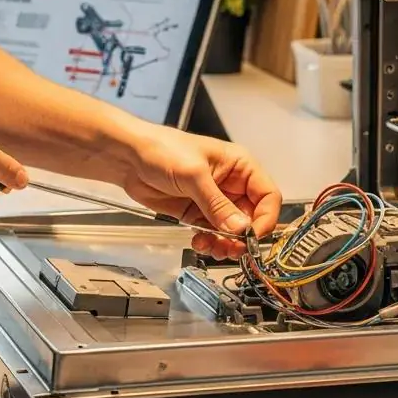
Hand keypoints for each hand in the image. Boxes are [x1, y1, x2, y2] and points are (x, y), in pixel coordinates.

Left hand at [120, 128, 281, 259]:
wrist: (130, 158)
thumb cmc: (161, 149)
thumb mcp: (193, 175)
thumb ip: (217, 204)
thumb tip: (240, 228)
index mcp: (240, 166)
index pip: (268, 196)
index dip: (264, 219)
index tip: (252, 236)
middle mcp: (232, 185)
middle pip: (252, 218)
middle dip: (243, 237)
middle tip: (231, 248)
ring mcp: (215, 201)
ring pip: (233, 231)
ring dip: (226, 244)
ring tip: (213, 247)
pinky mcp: (198, 213)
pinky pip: (214, 234)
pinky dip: (210, 243)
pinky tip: (200, 242)